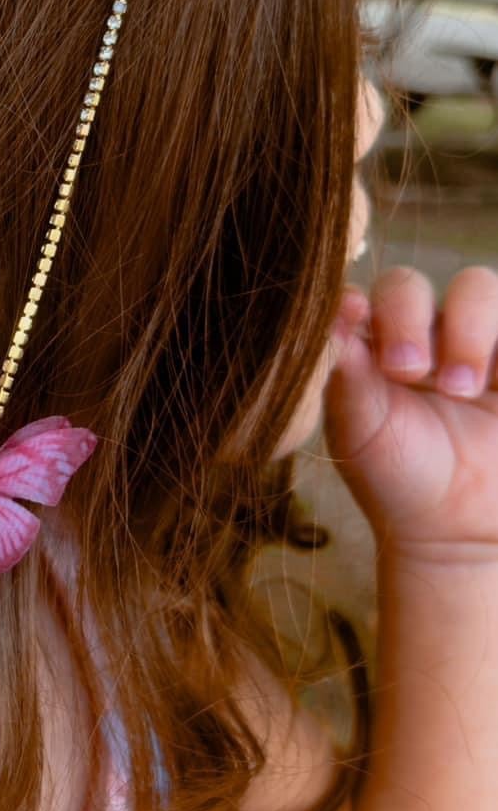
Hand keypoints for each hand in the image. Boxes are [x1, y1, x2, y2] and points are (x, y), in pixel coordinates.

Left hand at [325, 265, 497, 554]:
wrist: (458, 527)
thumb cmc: (399, 477)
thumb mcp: (362, 431)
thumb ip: (345, 375)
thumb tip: (329, 319)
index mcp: (368, 344)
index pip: (359, 297)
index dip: (357, 301)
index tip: (355, 318)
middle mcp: (419, 329)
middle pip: (410, 284)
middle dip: (407, 318)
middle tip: (408, 369)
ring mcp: (474, 337)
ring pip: (478, 287)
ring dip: (469, 328)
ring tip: (462, 389)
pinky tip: (494, 385)